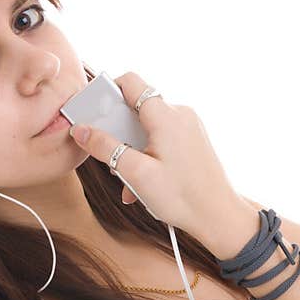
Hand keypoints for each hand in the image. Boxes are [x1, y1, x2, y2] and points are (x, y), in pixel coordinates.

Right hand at [68, 71, 240, 235]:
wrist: (219, 217)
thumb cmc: (183, 197)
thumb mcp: (136, 173)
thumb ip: (104, 148)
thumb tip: (80, 130)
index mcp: (166, 116)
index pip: (131, 82)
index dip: (107, 93)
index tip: (93, 114)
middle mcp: (180, 114)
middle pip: (136, 109)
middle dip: (118, 133)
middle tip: (111, 159)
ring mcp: (188, 127)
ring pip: (147, 128)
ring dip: (131, 151)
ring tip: (130, 181)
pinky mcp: (192, 140)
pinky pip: (161, 139)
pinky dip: (147, 156)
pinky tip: (143, 184)